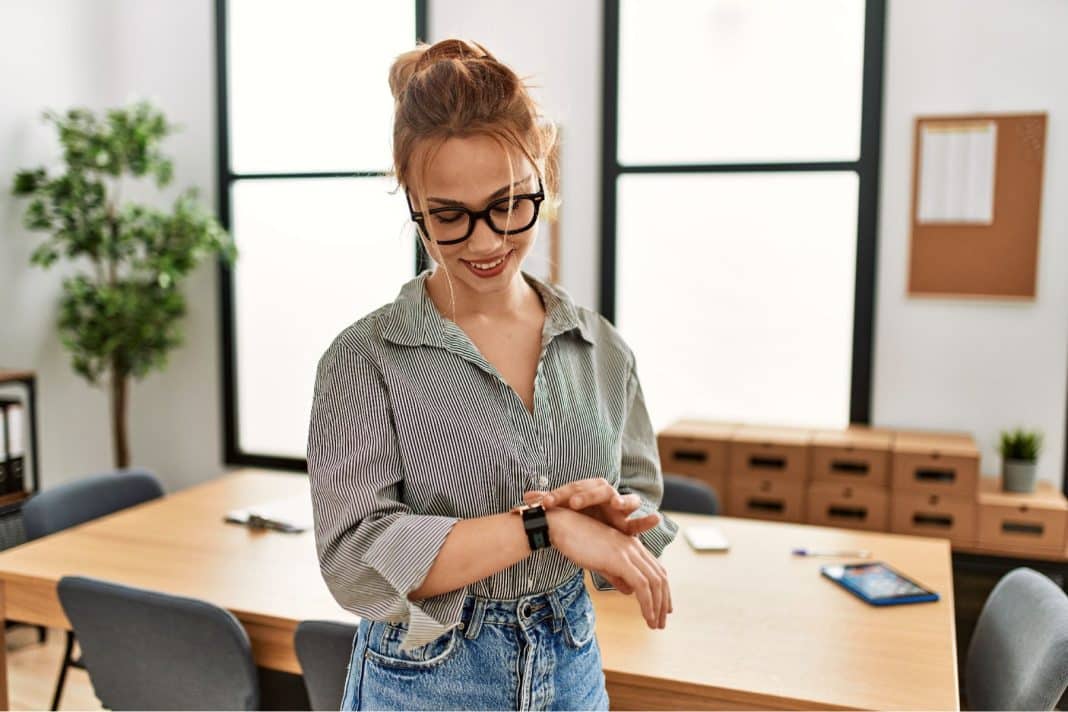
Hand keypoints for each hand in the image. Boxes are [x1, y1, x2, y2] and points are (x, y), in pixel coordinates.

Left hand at [524, 478, 660, 536]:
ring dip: (622, 500)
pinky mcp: (628, 525)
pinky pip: (640, 522)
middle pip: (597, 489)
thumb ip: (547, 503)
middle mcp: (605, 495)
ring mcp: (619, 508)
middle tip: (574, 502)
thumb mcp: (562, 509)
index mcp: (586, 490)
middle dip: (586, 495)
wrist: (597, 525)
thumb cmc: (579, 515)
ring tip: (618, 504)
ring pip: (624, 500)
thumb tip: (522, 499)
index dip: (558, 495)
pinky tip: (656, 519)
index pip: (571, 488)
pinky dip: (648, 521)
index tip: (544, 503)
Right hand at [545, 507, 671, 628]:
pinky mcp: (621, 559)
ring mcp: (629, 552)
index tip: (663, 610)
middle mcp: (635, 547)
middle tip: (661, 623)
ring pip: (655, 583)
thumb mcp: (600, 562)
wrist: (561, 526)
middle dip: (664, 603)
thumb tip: (629, 591)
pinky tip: (647, 617)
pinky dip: (648, 604)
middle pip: (660, 577)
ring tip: (655, 625)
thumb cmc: (576, 542)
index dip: (663, 591)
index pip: (656, 570)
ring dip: (658, 607)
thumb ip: (616, 576)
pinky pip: (642, 585)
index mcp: (632, 545)